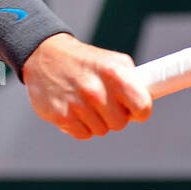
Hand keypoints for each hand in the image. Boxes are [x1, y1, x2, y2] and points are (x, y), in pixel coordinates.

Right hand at [21, 33, 152, 138]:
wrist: (44, 55)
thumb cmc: (85, 61)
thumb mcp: (113, 61)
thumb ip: (133, 82)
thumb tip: (146, 104)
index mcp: (114, 74)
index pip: (142, 107)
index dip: (140, 110)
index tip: (133, 108)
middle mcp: (95, 89)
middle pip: (120, 123)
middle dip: (114, 115)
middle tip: (103, 101)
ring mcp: (77, 104)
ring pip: (101, 130)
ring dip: (96, 120)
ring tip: (85, 101)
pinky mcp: (61, 116)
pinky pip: (83, 134)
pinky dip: (80, 125)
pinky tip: (73, 108)